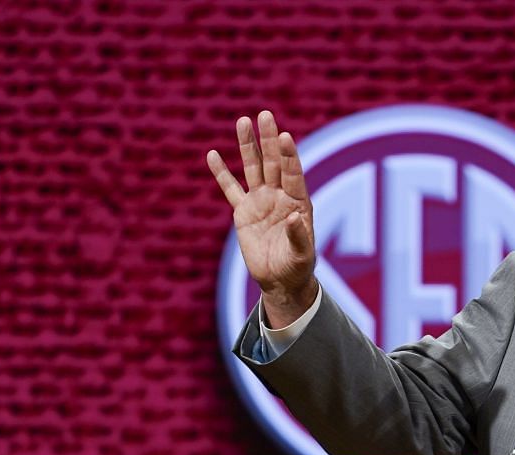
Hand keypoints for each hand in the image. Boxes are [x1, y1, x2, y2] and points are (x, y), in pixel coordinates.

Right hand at [207, 110, 318, 327]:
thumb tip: (293, 217)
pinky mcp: (243, 211)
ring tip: (242, 121)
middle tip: (265, 115)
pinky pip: (230, 189)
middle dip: (269, 139)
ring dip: (248, 145)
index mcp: (297, 202)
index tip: (284, 136)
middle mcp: (280, 195)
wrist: (280, 280)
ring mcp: (261, 200)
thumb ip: (298, 237)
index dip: (289, 155)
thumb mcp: (301, 255)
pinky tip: (213, 155)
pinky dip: (221, 173)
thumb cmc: (296, 267)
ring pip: (253, 168)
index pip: (293, 173)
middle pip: (273, 162)